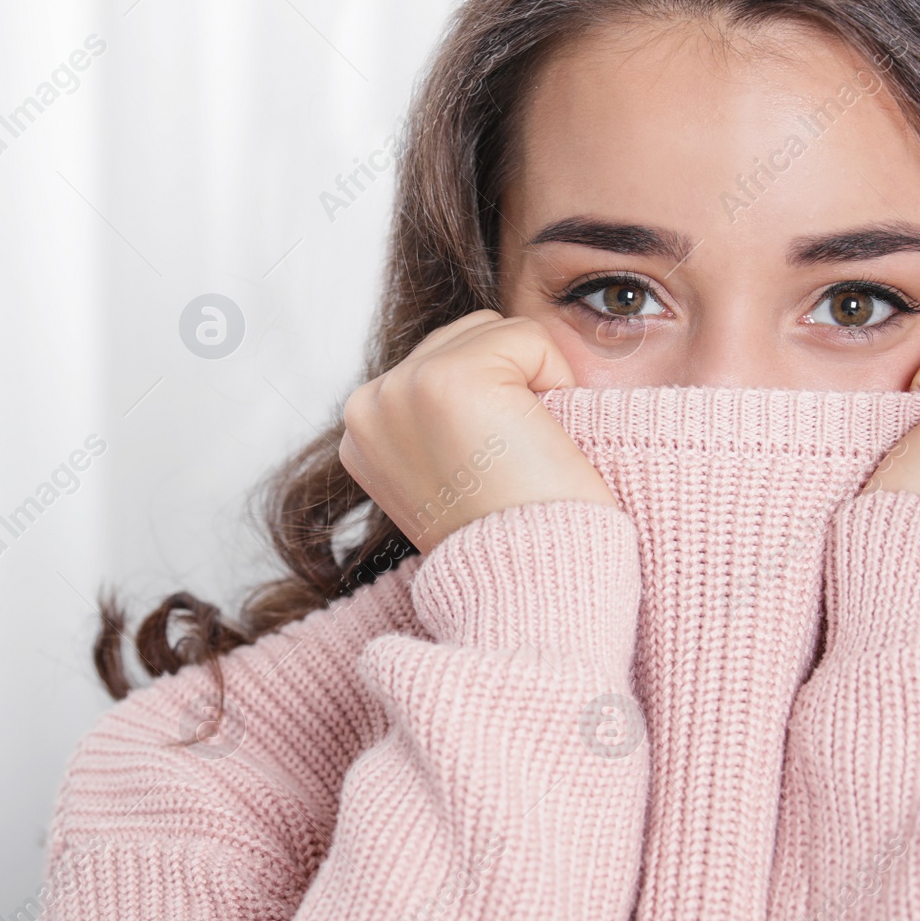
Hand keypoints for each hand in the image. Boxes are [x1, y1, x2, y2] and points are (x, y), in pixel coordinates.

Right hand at [338, 310, 617, 551]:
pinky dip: (557, 381)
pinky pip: (530, 337)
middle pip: (467, 337)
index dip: (489, 408)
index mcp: (362, 431)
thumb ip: (439, 421)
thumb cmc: (510, 540)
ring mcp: (402, 388)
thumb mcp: (447, 475)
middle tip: (507, 466)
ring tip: (517, 454)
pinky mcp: (449, 380)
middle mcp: (368, 406)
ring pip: (495, 331)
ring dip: (529, 383)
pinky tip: (535, 442)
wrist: (528, 589)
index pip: (441, 362)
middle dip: (506, 386)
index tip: (487, 474)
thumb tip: (485, 372)